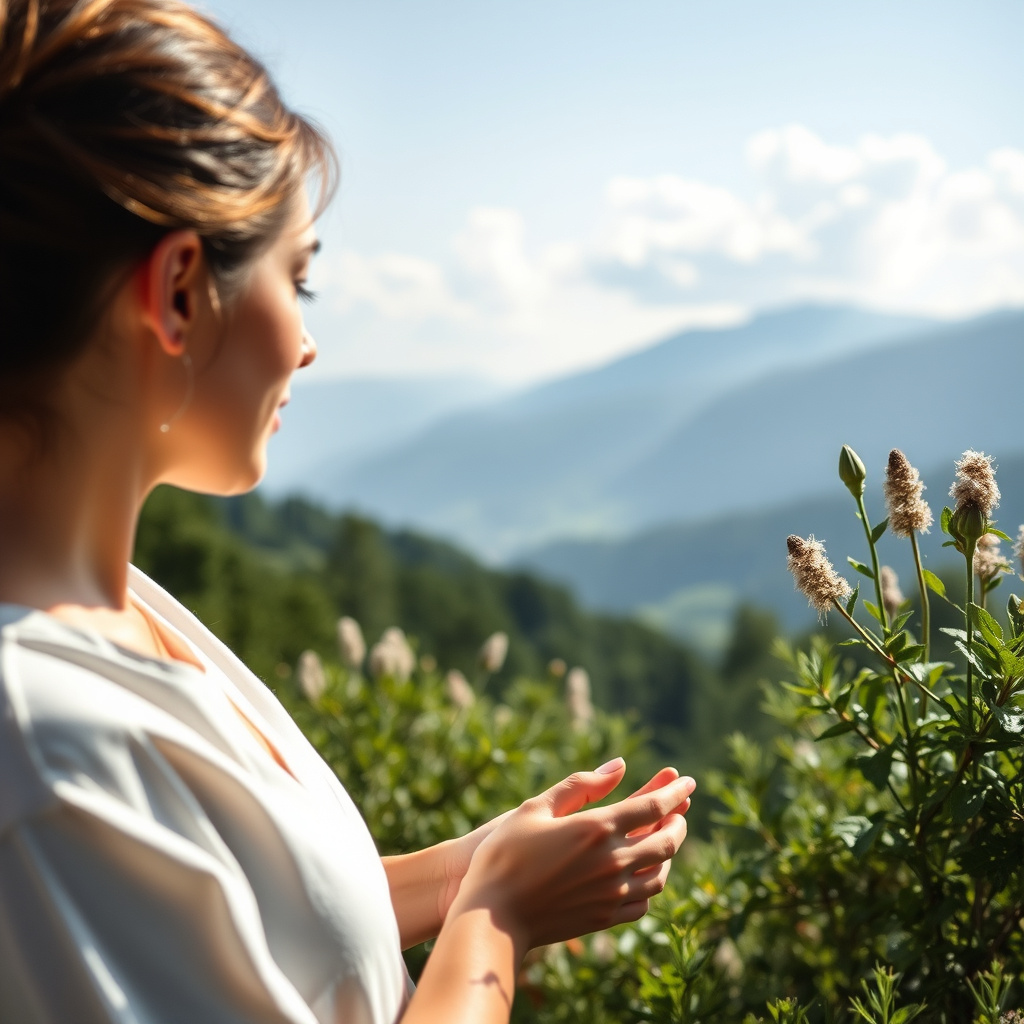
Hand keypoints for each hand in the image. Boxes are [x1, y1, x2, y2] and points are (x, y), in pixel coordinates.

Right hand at [449, 760, 694, 954]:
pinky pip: (644, 902)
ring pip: (660, 873)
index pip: (653, 807)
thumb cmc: (504, 855)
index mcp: (596, 829)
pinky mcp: (605, 919)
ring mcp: (612, 894)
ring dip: (668, 853)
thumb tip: (620, 765)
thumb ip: (579, 785)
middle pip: (666, 841)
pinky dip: (652, 883)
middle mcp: (612, 862)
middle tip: (679, 810)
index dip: (674, 792)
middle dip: (678, 822)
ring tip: (663, 839)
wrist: (492, 918)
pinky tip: (644, 874)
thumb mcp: (534, 808)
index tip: (688, 781)